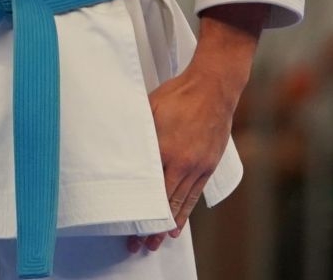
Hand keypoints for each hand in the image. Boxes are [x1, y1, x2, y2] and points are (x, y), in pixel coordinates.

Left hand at [127, 63, 237, 253]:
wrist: (213, 87)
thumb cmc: (179, 94)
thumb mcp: (150, 109)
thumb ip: (137, 132)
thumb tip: (119, 145)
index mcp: (164, 149)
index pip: (148, 189)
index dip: (139, 209)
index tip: (128, 225)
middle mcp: (182, 163)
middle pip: (164, 202)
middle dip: (150, 226)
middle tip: (138, 244)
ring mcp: (198, 166)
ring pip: (180, 203)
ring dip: (167, 225)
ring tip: (156, 242)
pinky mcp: (208, 166)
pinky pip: (195, 195)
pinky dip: (185, 213)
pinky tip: (176, 226)